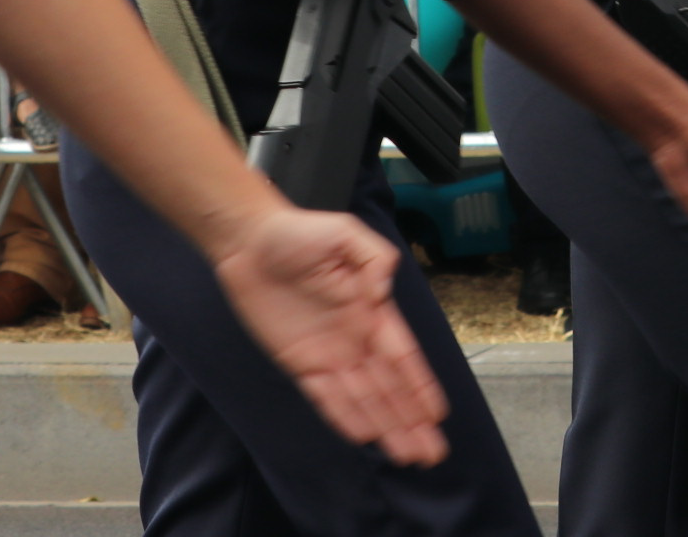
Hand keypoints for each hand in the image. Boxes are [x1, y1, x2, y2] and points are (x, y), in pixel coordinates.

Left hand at [208, 207, 449, 464]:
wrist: (249, 241)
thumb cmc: (298, 232)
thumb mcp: (347, 234)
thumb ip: (375, 259)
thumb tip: (383, 295)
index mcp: (372, 310)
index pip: (403, 357)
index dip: (420, 386)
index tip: (438, 414)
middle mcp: (355, 338)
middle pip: (389, 388)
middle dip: (411, 420)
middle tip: (432, 452)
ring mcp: (328, 353)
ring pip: (363, 399)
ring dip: (386, 427)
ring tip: (408, 455)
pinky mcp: (298, 361)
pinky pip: (325, 396)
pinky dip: (345, 417)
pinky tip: (365, 436)